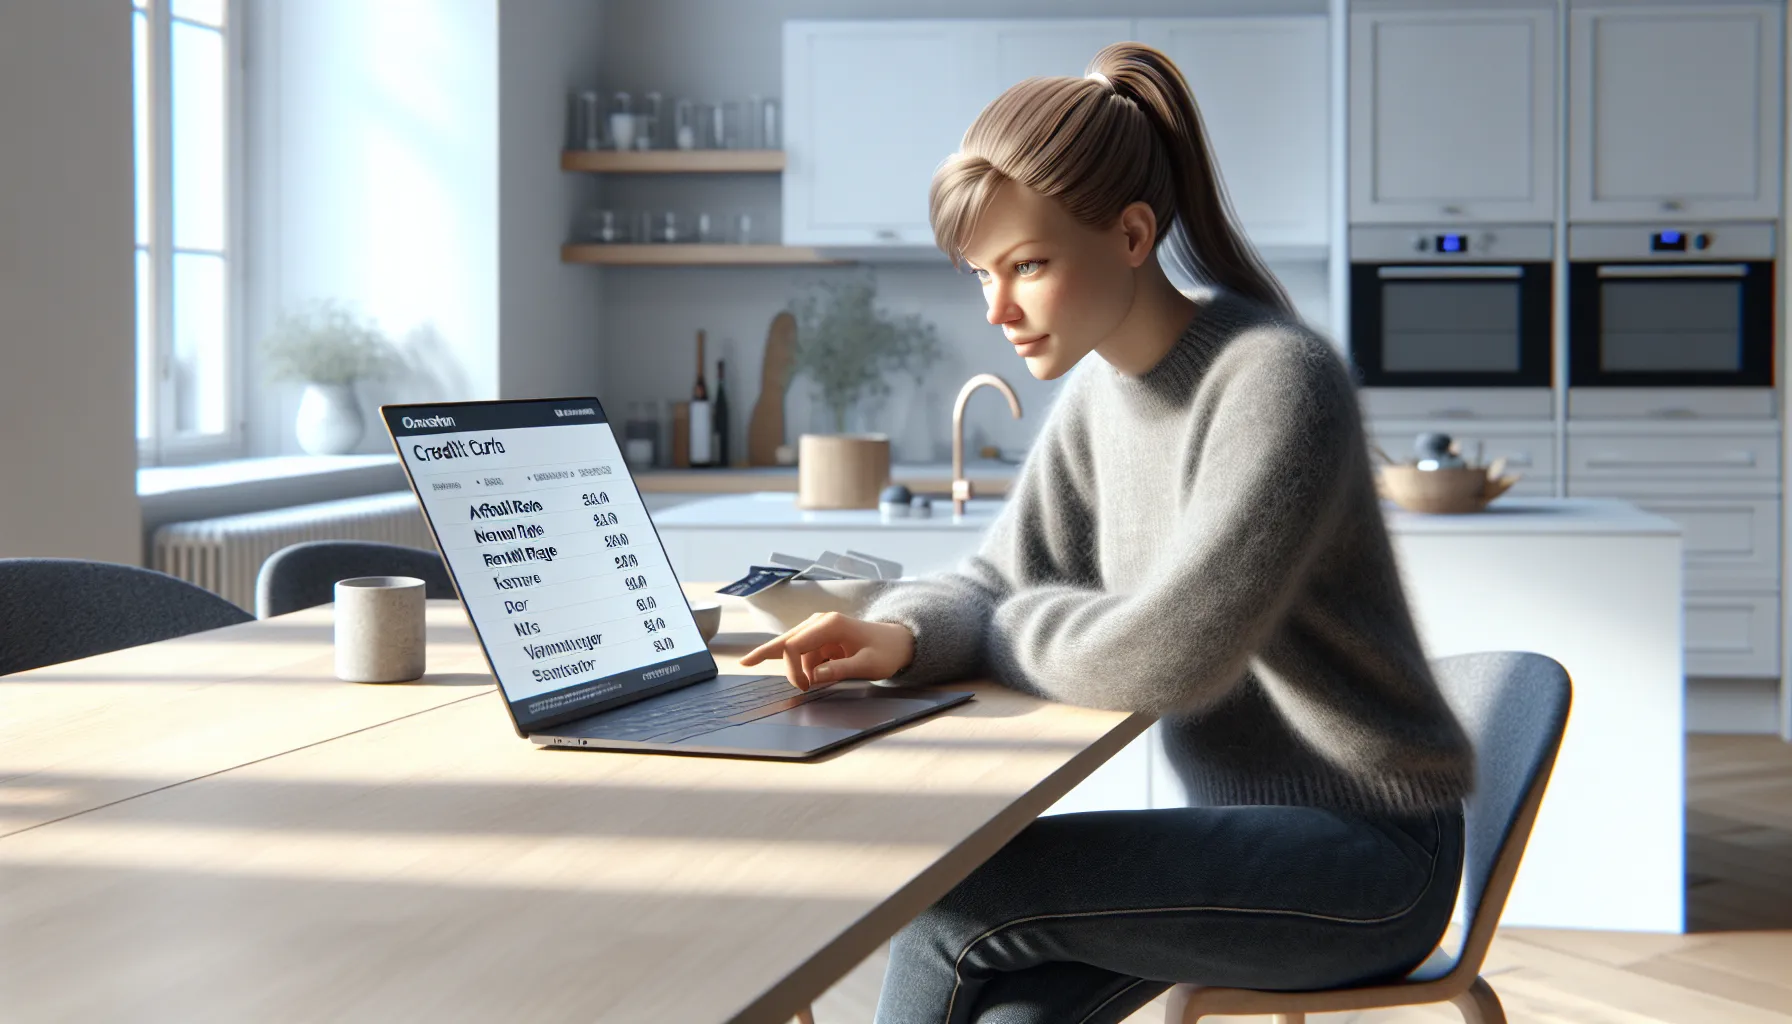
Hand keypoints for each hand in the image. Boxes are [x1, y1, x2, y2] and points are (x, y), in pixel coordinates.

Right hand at [738, 613, 915, 690]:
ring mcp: (819, 629)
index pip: (794, 645)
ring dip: (798, 668)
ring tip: (812, 684)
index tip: (804, 687)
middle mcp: (820, 622)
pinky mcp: (821, 637)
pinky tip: (815, 675)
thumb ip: (841, 670)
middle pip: (786, 640)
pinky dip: (804, 666)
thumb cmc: (886, 652)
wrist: (899, 642)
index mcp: (830, 625)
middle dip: (767, 653)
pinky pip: (805, 653)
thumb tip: (814, 676)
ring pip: (794, 649)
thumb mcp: (868, 665)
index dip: (792, 669)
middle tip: (744, 662)